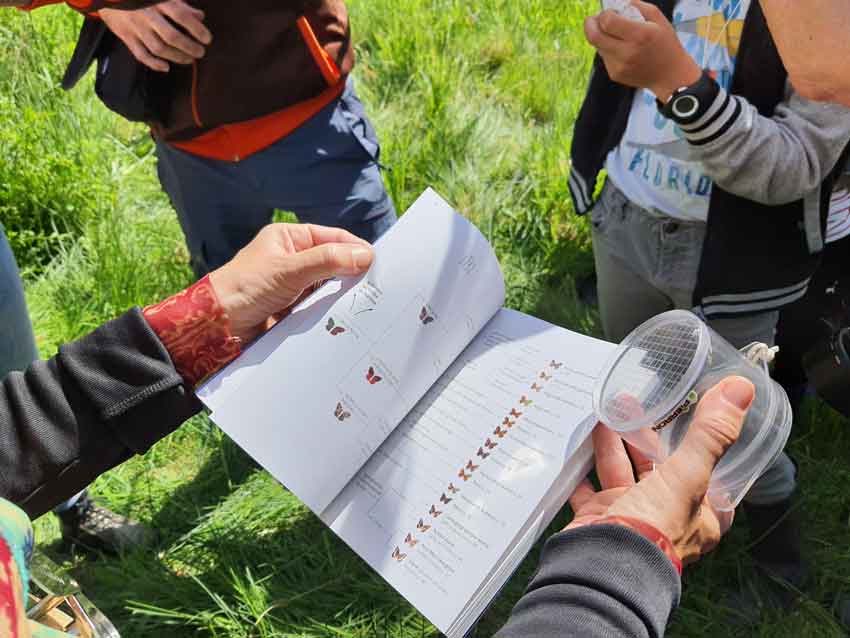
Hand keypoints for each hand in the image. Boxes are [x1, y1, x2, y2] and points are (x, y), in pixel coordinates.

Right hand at [99, 0, 211, 72]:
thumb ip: (181, 5)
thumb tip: (200, 17)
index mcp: (157, 1)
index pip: (182, 16)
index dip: (197, 29)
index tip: (207, 39)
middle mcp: (147, 14)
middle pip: (172, 36)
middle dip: (189, 47)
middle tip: (200, 52)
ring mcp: (135, 26)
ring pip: (159, 48)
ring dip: (177, 57)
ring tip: (189, 59)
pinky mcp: (125, 36)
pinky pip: (141, 55)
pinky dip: (154, 64)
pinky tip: (166, 67)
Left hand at [209, 224, 373, 342]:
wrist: (217, 327)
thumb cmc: (244, 287)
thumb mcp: (288, 270)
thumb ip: (327, 261)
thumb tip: (365, 256)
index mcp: (290, 239)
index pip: (332, 238)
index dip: (354, 248)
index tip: (376, 262)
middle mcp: (294, 260)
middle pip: (334, 263)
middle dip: (352, 273)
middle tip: (376, 285)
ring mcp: (295, 286)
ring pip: (330, 288)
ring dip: (343, 296)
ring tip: (366, 303)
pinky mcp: (295, 310)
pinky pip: (321, 309)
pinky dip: (333, 313)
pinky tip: (346, 318)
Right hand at [567, 376, 754, 564]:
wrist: (603, 566)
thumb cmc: (656, 529)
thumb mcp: (689, 476)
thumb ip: (711, 434)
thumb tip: (742, 389)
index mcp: (698, 515)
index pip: (708, 474)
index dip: (701, 446)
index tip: (692, 416)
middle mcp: (665, 516)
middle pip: (657, 467)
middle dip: (644, 435)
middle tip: (633, 401)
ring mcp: (629, 518)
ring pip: (620, 472)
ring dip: (611, 443)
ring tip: (604, 412)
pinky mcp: (598, 520)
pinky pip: (587, 489)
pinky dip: (580, 468)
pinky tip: (574, 445)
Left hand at [585, 1, 701, 101]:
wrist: (670, 75)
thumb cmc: (665, 44)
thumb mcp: (659, 19)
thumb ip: (638, 6)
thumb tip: (618, 4)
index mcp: (640, 35)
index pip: (608, 22)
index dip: (604, 14)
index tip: (610, 12)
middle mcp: (627, 52)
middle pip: (594, 36)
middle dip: (590, 24)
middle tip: (593, 19)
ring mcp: (619, 66)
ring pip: (598, 46)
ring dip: (601, 37)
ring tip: (614, 34)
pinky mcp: (615, 74)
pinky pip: (604, 56)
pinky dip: (608, 49)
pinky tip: (621, 48)